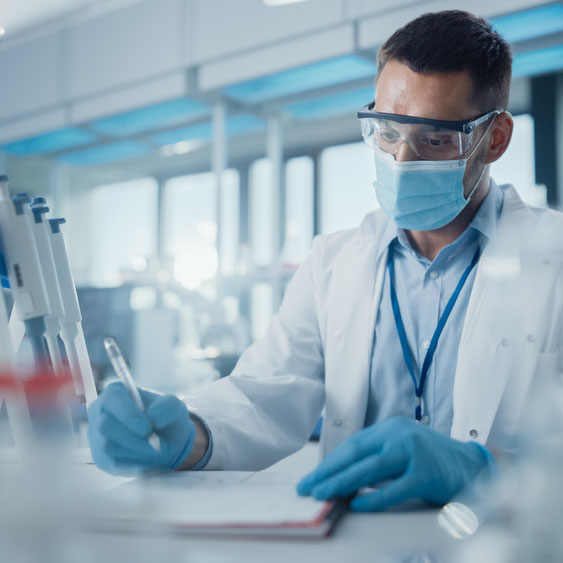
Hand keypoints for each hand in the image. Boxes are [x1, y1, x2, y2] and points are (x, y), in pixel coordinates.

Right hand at [87, 382, 195, 474]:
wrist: (166, 440)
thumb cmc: (165, 418)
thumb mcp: (174, 406)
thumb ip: (167, 407)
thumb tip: (153, 419)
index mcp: (115, 393)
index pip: (112, 399)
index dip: (128, 414)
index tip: (148, 428)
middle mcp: (100, 413)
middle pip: (106, 426)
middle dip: (135, 439)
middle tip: (157, 445)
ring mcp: (98, 436)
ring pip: (108, 446)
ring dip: (137, 452)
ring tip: (157, 451)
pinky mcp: (102, 458)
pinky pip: (112, 464)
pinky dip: (134, 464)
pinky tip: (148, 460)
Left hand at [297, 416, 494, 510]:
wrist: (474, 466)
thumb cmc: (432, 461)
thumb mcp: (402, 450)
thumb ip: (377, 458)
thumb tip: (342, 478)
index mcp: (391, 428)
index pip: (353, 444)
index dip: (330, 462)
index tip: (313, 477)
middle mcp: (400, 434)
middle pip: (356, 453)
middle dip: (328, 472)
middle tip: (308, 487)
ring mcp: (414, 452)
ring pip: (370, 468)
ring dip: (342, 482)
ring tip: (322, 494)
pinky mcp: (427, 473)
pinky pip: (395, 487)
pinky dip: (374, 497)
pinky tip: (357, 504)